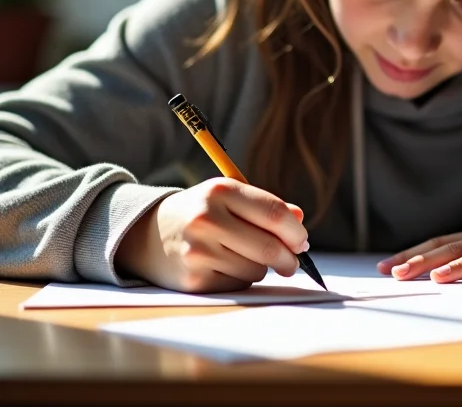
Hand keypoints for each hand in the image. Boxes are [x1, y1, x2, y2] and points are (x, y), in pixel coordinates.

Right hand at [115, 177, 307, 292]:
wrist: (146, 234)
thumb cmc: (200, 213)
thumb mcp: (228, 198)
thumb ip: (265, 207)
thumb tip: (299, 220)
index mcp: (221, 190)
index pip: (273, 213)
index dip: (295, 231)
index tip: (302, 241)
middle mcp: (207, 218)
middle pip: (268, 246)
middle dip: (289, 258)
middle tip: (293, 263)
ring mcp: (198, 250)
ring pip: (256, 269)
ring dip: (260, 268)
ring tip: (241, 256)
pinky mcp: (193, 279)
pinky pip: (237, 285)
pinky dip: (240, 280)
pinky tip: (223, 267)